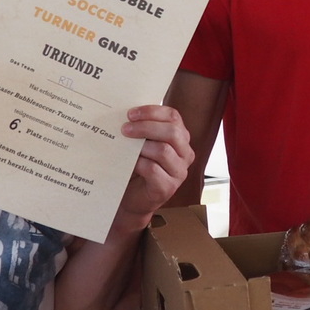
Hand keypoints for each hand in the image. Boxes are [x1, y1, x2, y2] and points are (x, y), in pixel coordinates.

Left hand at [114, 105, 191, 228]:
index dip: (152, 112)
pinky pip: (153, 169)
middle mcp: (185, 153)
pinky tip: (129, 162)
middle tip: (125, 128)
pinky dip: (138, 163)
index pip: (173, 117)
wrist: (132, 198)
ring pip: (163, 150)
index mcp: (181, 138)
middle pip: (172, 132)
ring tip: (124, 144)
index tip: (131, 113)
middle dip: (146, 127)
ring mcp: (179, 172)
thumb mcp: (142, 144)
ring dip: (141, 145)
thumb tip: (129, 114)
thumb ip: (143, 129)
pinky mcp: (168, 187)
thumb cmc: (138, 167)